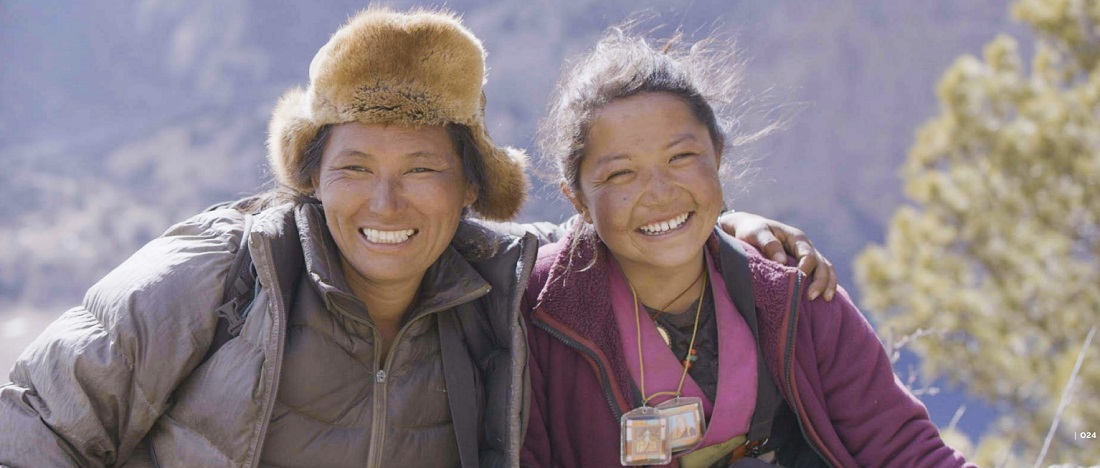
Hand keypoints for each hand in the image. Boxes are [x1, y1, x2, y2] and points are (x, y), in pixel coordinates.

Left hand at [717, 211, 837, 300]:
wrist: (747, 229)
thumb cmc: (751, 230)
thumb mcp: (756, 233)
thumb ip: (769, 244)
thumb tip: (782, 261)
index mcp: (796, 238)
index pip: (808, 255)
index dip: (806, 268)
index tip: (798, 280)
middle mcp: (805, 247)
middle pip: (822, 264)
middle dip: (821, 281)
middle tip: (811, 297)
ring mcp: (806, 256)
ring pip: (825, 269)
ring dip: (828, 285)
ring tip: (826, 300)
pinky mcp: (803, 265)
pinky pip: (819, 274)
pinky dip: (824, 285)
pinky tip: (823, 299)